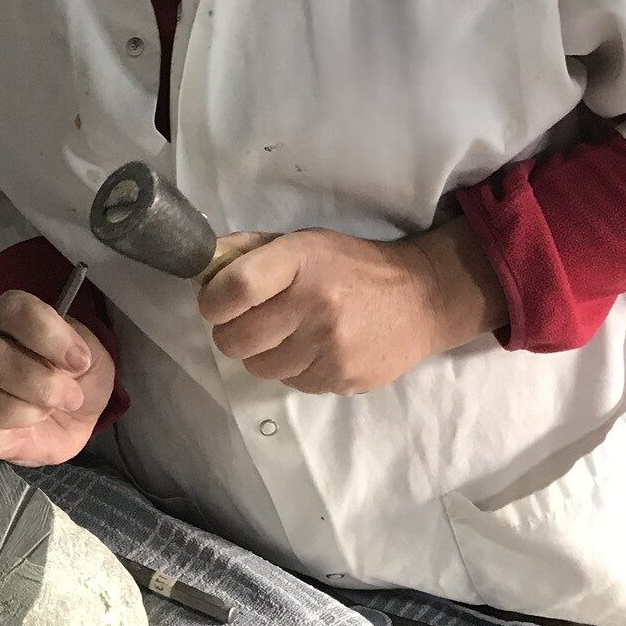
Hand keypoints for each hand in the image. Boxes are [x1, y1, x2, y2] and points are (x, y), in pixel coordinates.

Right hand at [0, 290, 116, 464]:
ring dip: (22, 411)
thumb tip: (67, 361)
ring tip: (47, 412)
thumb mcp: (92, 352)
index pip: (11, 310)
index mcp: (3, 316)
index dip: (47, 335)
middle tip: (71, 396)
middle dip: (40, 382)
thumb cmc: (79, 375)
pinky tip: (24, 433)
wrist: (79, 416)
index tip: (79, 361)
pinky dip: (2, 438)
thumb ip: (79, 346)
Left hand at [199, 218, 505, 394]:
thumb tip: (203, 262)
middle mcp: (315, 304)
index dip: (213, 301)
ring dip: (261, 354)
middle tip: (246, 323)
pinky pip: (290, 383)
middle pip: (236, 338)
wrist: (422, 298)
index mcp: (301, 262)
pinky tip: (311, 349)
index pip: (236, 288)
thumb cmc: (353, 266)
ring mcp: (330, 346)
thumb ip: (250, 250)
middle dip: (230, 333)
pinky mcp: (342, 378)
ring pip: (258, 367)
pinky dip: (291, 370)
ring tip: (284, 335)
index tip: (215, 303)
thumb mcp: (304, 242)